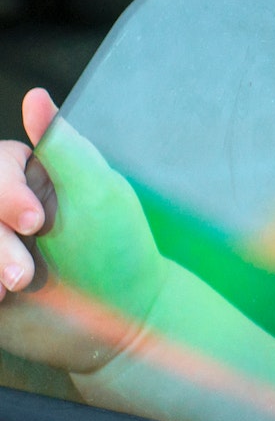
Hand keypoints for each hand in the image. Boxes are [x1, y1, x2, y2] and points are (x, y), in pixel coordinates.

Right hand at [0, 90, 171, 372]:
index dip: (3, 193)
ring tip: (16, 288)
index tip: (36, 223)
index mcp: (33, 176)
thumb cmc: (116, 253)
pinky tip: (1, 300)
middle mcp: (4, 206)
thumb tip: (35, 94)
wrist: (117, 325)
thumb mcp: (95, 193)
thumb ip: (61, 146)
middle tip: (24, 274)